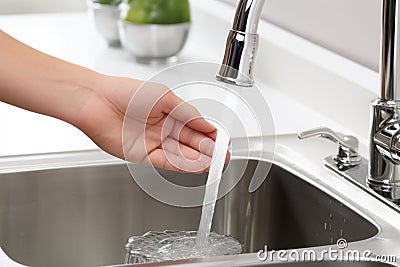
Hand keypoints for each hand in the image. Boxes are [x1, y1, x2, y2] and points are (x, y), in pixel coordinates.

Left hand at [74, 75, 221, 172]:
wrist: (97, 101)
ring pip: (181, 155)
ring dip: (198, 160)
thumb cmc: (125, 92)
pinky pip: (167, 162)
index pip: (195, 127)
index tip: (222, 141)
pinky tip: (196, 165)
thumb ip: (187, 113)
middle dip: (208, 151)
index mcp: (169, 113)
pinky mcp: (143, 155)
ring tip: (214, 163)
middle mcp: (162, 129)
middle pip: (190, 143)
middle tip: (222, 157)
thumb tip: (206, 124)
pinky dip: (183, 165)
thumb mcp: (164, 97)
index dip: (210, 135)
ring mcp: (153, 143)